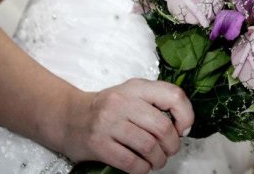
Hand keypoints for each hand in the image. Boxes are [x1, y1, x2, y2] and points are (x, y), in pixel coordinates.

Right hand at [62, 78, 193, 173]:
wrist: (68, 117)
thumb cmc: (107, 107)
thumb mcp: (132, 94)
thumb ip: (156, 102)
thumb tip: (183, 125)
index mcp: (137, 88)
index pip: (173, 96)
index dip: (186, 115)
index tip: (183, 129)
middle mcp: (123, 103)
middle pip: (163, 127)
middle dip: (172, 144)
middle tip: (170, 150)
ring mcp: (109, 123)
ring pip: (149, 146)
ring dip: (159, 159)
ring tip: (158, 160)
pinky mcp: (98, 144)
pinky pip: (130, 162)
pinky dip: (142, 168)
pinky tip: (143, 166)